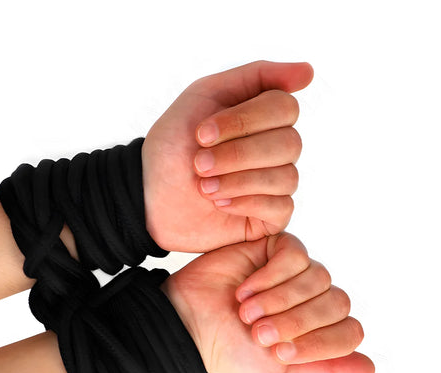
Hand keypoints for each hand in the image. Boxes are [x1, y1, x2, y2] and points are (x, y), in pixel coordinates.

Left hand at [142, 60, 313, 252]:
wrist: (148, 195)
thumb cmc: (173, 145)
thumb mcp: (205, 95)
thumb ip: (257, 76)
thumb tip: (308, 71)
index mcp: (263, 118)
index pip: (285, 109)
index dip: (244, 121)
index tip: (202, 133)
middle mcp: (275, 150)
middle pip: (290, 144)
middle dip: (237, 154)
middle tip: (198, 163)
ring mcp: (274, 184)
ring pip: (287, 177)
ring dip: (238, 180)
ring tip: (203, 186)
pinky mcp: (269, 217)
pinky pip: (281, 208)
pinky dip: (246, 202)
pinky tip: (220, 203)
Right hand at [161, 232, 373, 372]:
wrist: (190, 324)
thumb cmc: (230, 354)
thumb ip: (324, 371)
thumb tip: (369, 368)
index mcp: (318, 332)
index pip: (350, 332)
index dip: (321, 342)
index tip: (279, 352)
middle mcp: (312, 301)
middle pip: (337, 303)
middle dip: (297, 321)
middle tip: (258, 332)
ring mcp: (297, 275)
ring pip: (319, 277)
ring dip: (279, 299)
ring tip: (246, 311)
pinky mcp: (277, 250)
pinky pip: (296, 255)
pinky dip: (271, 276)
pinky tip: (245, 289)